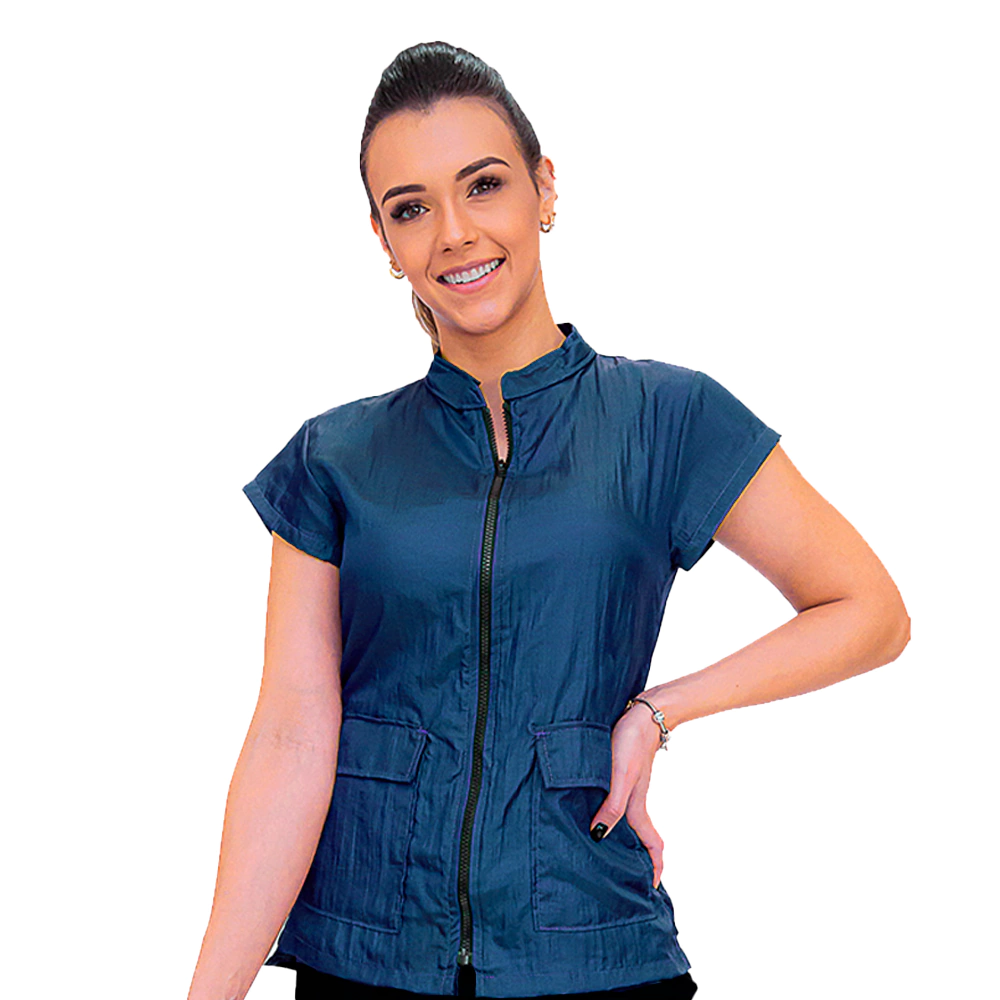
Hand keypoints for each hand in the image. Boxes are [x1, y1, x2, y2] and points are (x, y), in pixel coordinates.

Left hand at [589, 704, 665, 888]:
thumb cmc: (630, 742)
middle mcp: (634, 799)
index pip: (651, 843)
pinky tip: (598, 811)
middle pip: (640, 835)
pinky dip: (613, 814)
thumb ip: (612, 805)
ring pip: (629, 818)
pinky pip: (619, 802)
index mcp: (636, 805)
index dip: (654, 866)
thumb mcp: (619, 776)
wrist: (642, 713)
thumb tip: (599, 835)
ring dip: (624, 836)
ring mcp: (629, 786)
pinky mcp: (623, 772)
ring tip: (608, 850)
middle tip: (625, 877)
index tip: (651, 888)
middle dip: (638, 857)